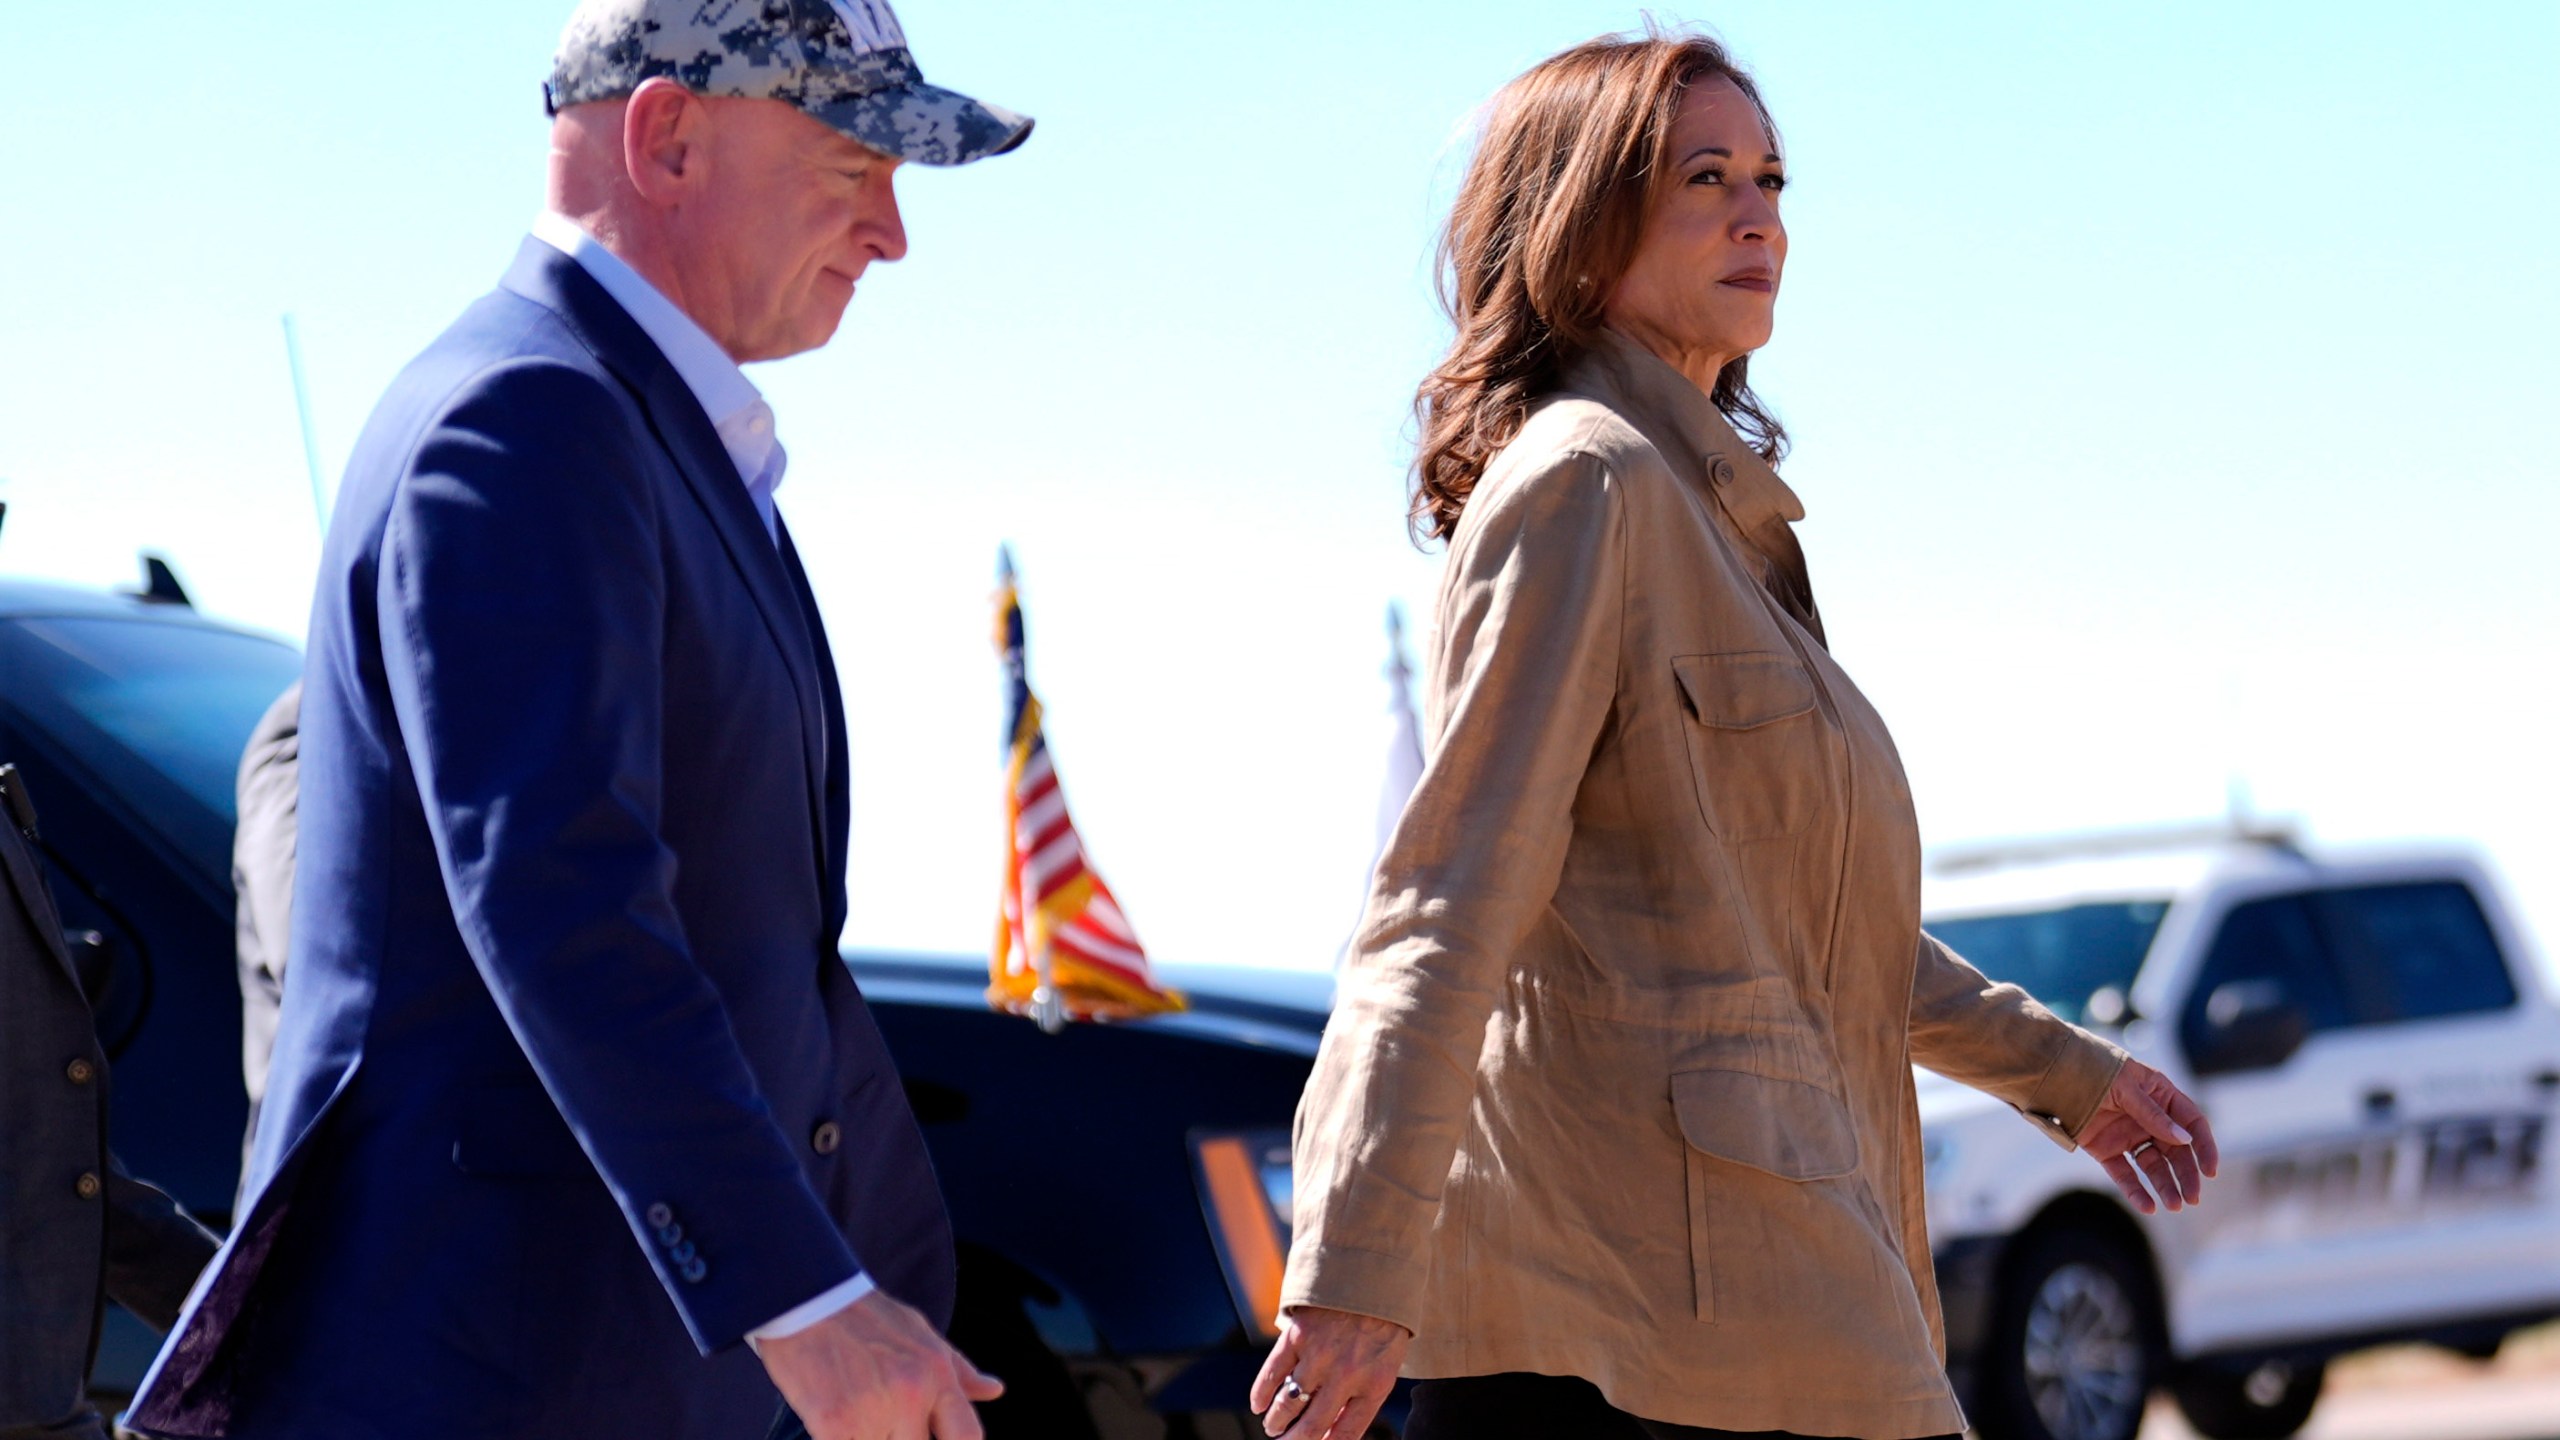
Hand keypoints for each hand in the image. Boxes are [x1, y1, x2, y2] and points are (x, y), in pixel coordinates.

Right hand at [754, 1289, 1002, 1439]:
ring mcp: (875, 1411)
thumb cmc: (864, 1317)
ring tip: (857, 1412)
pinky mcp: (835, 1424)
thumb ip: (958, 1370)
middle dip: (899, 1439)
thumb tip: (995, 1390)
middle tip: (882, 1420)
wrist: (805, 1299)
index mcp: (938, 1373)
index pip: (967, 1438)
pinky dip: (839, 1439)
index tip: (929, 1439)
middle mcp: (913, 1393)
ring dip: (868, 1438)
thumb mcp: (920, 1333)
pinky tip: (832, 1424)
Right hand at [1250, 1305, 1409, 1438]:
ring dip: (1276, 1422)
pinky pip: (1272, 1373)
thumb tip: (1331, 1431)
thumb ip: (1363, 1396)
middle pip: (1311, 1426)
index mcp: (1374, 1385)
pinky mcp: (1298, 1335)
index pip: (1346, 1434)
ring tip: (1273, 1428)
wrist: (1373, 1274)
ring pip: (1288, 1403)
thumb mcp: (1386, 1363)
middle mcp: (1346, 1375)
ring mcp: (1319, 1355)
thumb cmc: (1383, 1323)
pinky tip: (1258, 1405)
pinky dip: (1261, 1393)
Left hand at [2074, 1057, 2220, 1214]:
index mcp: (2161, 1096)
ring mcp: (2128, 1136)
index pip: (2192, 1123)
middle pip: (2176, 1151)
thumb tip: (2183, 1140)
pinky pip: (2124, 1174)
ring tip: (2174, 1206)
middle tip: (2193, 1198)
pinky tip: (2148, 1207)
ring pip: (2153, 1166)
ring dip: (2165, 1186)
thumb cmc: (2094, 1071)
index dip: (2203, 1147)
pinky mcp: (2107, 1150)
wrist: (2054, 1075)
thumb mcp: (2127, 1088)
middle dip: (2186, 1174)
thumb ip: (2153, 1114)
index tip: (2210, 1170)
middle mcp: (2149, 1119)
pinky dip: (2136, 1191)